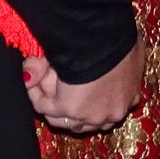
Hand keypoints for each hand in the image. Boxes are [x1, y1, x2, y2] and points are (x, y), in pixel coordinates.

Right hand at [24, 35, 144, 132]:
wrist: (105, 39)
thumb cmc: (118, 38)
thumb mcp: (127, 47)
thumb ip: (120, 57)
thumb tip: (108, 61)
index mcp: (129, 98)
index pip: (108, 112)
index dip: (91, 101)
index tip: (78, 87)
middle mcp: (112, 114)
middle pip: (84, 120)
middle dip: (68, 103)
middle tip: (54, 82)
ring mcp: (91, 116)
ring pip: (64, 118)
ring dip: (50, 100)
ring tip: (39, 81)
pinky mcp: (71, 111)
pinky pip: (46, 107)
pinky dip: (36, 95)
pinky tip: (30, 81)